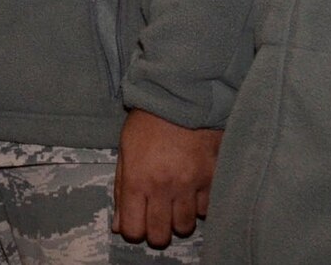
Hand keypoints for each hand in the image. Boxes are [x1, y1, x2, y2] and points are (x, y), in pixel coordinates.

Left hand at [113, 109, 222, 248]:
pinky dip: (200, 205)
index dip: (135, 230)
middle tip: (159, 216)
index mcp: (136, 179)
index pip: (134, 230)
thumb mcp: (126, 151)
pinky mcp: (211, 177)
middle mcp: (162, 186)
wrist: (182, 95)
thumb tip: (120, 225)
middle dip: (157, 231)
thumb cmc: (148, 121)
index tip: (139, 220)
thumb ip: (121, 190)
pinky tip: (194, 190)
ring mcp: (189, 183)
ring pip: (185, 226)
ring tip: (177, 201)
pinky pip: (206, 209)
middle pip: (160, 236)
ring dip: (179, 219)